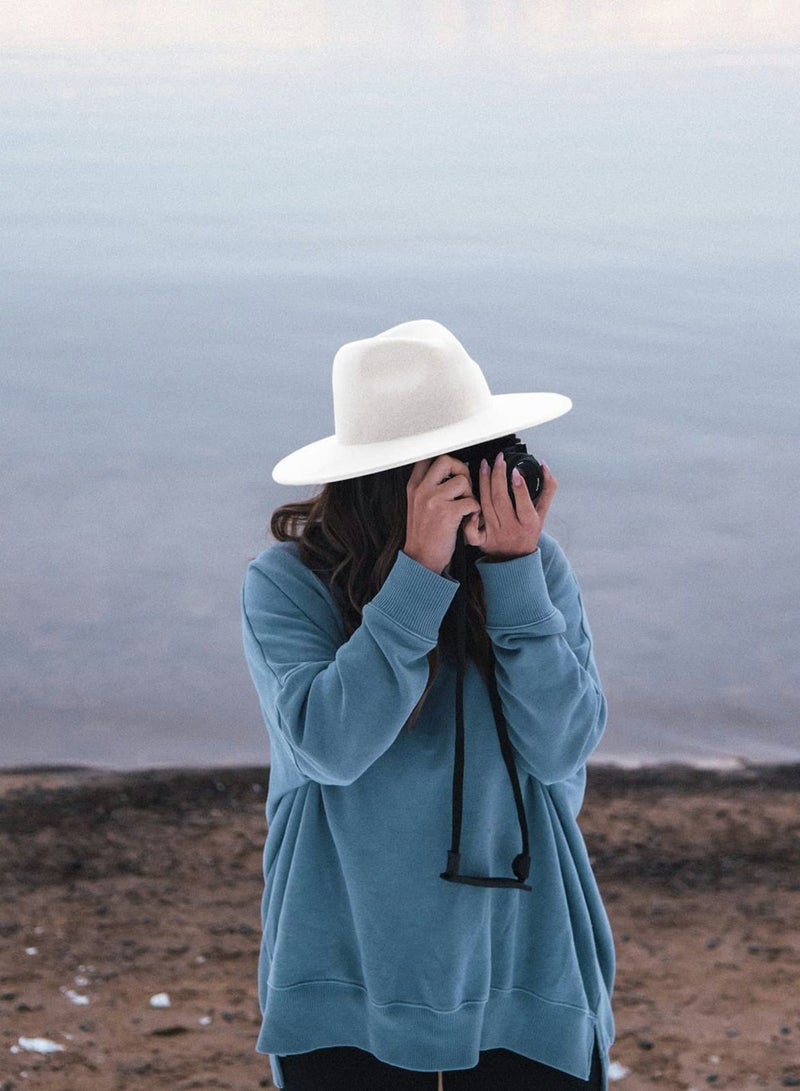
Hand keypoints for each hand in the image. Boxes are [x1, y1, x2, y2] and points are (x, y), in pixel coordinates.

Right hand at [404, 456, 480, 573]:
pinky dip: (476, 510)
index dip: (444, 461)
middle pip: (446, 461)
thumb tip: (447, 473)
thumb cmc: (423, 535)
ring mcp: (434, 500)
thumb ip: (427, 488)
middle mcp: (422, 490)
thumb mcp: (415, 506)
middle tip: (463, 484)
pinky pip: (471, 501)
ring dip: (470, 493)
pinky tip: (469, 518)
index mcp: (414, 487)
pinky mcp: (448, 513)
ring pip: (462, 480)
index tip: (451, 470)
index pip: (427, 459)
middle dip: (460, 469)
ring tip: (466, 506)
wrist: (420, 558)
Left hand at [463, 453, 556, 559]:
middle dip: (497, 477)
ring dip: (483, 483)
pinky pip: (472, 531)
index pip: (524, 504)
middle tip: (498, 460)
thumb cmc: (528, 533)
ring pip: (486, 506)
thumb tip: (544, 466)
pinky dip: (470, 518)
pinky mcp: (482, 540)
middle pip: (501, 500)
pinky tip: (470, 499)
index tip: (515, 471)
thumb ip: (547, 489)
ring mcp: (495, 534)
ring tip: (485, 466)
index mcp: (528, 523)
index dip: (519, 488)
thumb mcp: (543, 513)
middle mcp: (511, 528)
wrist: (516, 559)